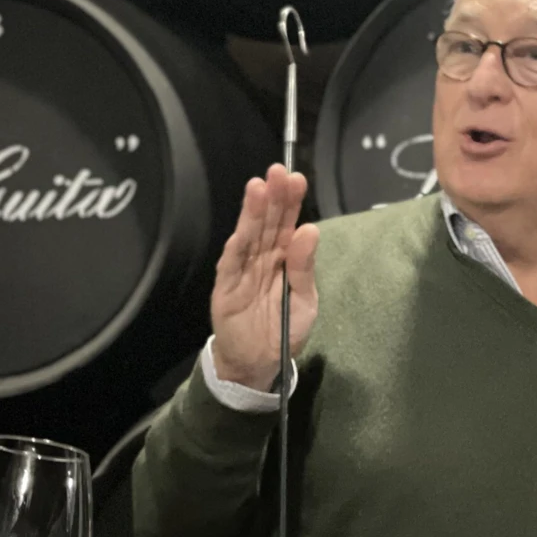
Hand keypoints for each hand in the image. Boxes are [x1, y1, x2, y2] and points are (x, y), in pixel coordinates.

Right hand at [210, 164, 319, 391]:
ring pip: (248, 237)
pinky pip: (230, 267)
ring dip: (252, 214)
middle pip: (267, 223)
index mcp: (283, 257)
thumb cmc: (283, 330)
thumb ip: (304, 268)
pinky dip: (236, 250)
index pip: (287, 223)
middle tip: (279, 171)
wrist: (258, 364)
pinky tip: (241, 232)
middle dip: (272, 197)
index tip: (297, 179)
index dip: (291, 201)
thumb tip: (310, 230)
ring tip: (258, 189)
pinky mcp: (225, 290)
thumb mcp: (304, 301)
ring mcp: (241, 271)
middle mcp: (261, 258)